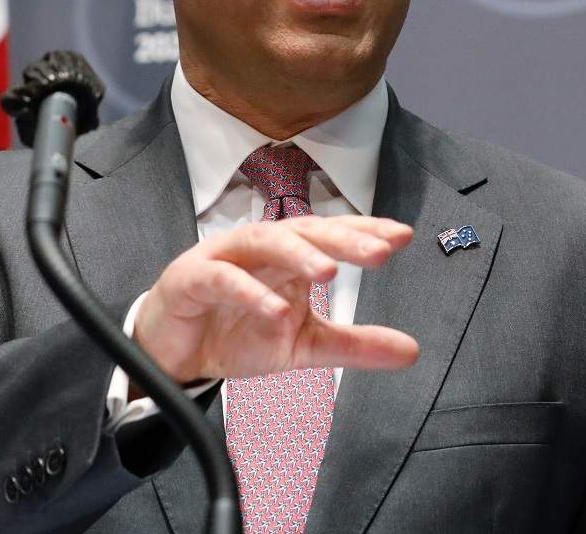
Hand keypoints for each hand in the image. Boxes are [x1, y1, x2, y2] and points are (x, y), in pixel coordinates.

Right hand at [133, 215, 417, 383]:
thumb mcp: (303, 344)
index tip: (402, 236)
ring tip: (328, 271)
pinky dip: (248, 292)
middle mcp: (259, 248)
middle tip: (379, 252)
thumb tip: (410, 351)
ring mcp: (223, 258)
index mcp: (288, 256)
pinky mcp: (190, 279)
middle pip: (303, 230)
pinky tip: (275, 310)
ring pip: (262, 242)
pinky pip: (221, 279)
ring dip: (296, 253)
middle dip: (342, 239)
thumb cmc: (236, 333)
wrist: (174, 355)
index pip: (330, 234)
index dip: (364, 231)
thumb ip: (353, 344)